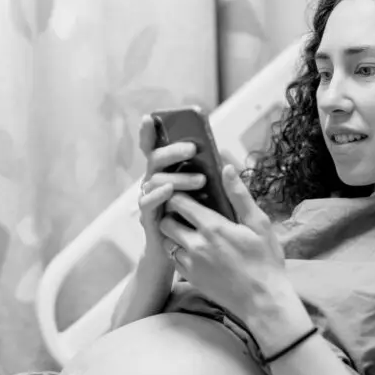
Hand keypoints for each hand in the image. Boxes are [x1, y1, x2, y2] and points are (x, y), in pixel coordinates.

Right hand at [137, 115, 206, 262]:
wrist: (189, 257)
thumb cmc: (199, 223)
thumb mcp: (208, 198)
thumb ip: (210, 178)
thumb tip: (227, 161)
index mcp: (168, 174)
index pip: (156, 149)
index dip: (149, 134)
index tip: (150, 117)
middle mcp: (155, 183)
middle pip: (155, 159)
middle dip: (172, 151)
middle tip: (193, 149)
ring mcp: (150, 200)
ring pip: (154, 180)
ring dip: (177, 177)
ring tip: (200, 180)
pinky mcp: (149, 219)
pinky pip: (147, 203)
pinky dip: (158, 195)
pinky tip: (170, 191)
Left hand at [159, 164, 292, 322]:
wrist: (263, 301)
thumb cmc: (266, 261)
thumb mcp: (259, 224)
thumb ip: (240, 195)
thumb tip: (226, 167)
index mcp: (212, 227)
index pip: (178, 201)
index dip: (177, 192)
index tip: (185, 189)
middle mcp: (195, 244)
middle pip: (165, 221)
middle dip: (171, 213)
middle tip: (185, 210)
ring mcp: (190, 263)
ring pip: (166, 241)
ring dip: (173, 233)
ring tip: (188, 230)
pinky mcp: (190, 278)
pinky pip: (173, 259)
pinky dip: (179, 251)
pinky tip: (194, 249)